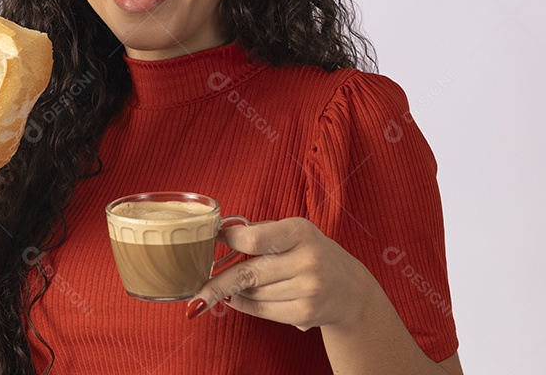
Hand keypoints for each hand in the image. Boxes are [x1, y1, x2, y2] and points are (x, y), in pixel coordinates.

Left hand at [187, 217, 366, 330]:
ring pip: (252, 293)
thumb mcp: (295, 232)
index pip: (255, 237)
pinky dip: (244, 305)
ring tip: (234, 285)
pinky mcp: (305, 313)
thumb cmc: (312, 253)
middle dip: (217, 282)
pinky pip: (261, 310)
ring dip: (235, 291)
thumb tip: (219, 236)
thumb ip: (262, 232)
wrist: (350, 290)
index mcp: (301, 232)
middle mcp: (307, 260)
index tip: (210, 240)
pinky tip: (237, 299)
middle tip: (195, 289)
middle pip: (247, 273)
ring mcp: (308, 289)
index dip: (228, 240)